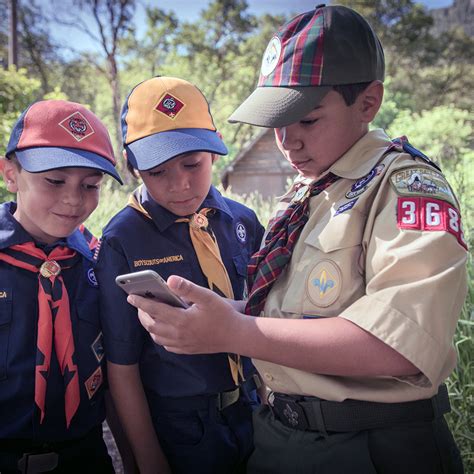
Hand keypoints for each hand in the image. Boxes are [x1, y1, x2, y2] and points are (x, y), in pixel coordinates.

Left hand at [127, 276, 241, 353]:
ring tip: (149, 313)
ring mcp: (181, 344)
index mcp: (181, 320)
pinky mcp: (186, 350)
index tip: (130, 296)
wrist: (235, 336)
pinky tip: (163, 328)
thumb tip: (169, 280)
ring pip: (156, 336)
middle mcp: (178, 334)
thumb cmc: (223, 314)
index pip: (154, 310)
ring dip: (149, 325)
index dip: (140, 303)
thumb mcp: (207, 297)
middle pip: (151, 325)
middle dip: (142, 314)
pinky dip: (159, 336)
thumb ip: (187, 288)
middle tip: (139, 303)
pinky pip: (166, 344)